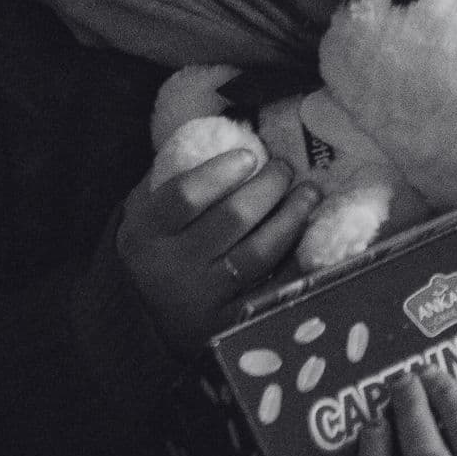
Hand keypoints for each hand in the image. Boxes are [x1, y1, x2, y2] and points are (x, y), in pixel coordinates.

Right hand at [118, 146, 318, 351]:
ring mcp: (203, 299)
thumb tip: (215, 132)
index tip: (250, 154)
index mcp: (145, 234)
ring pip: (259, 251)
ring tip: (308, 193)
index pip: (184, 195)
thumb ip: (168, 176)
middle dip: (269, 187)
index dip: (220, 171)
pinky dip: (298, 259)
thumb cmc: (156, 252)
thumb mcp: (144, 214)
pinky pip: (275, 286)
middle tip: (285, 169)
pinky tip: (312, 235)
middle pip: (232, 218)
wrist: (148, 323)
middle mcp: (171, 267)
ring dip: (292, 216)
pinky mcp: (232, 323)